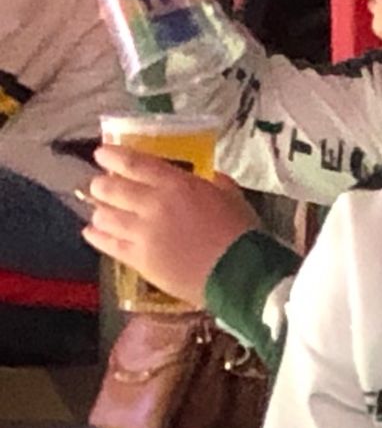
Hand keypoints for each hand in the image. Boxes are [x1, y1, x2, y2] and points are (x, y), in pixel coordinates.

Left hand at [82, 145, 254, 307]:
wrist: (242, 275)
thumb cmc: (243, 234)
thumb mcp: (233, 198)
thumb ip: (215, 184)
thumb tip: (208, 178)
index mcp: (177, 185)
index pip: (133, 163)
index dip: (112, 155)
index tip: (101, 153)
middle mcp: (152, 204)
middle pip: (109, 188)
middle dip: (102, 185)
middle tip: (103, 187)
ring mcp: (142, 233)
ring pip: (103, 215)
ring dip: (100, 211)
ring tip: (103, 212)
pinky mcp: (138, 259)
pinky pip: (106, 243)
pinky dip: (96, 235)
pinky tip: (93, 232)